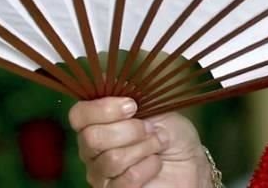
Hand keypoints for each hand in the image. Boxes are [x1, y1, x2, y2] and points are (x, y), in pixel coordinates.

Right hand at [69, 97, 214, 187]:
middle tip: (150, 129)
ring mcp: (101, 175)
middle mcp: (92, 151)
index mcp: (96, 124)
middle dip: (130, 130)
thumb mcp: (156, 107)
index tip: (132, 106)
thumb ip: (132, 98)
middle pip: (91, 138)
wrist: (189, 161)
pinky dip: (149, 167)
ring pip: (112, 159)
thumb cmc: (171, 133)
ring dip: (144, 148)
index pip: (78, 115)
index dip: (103, 108)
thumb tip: (114, 87)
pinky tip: (156, 163)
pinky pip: (127, 179)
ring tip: (158, 145)